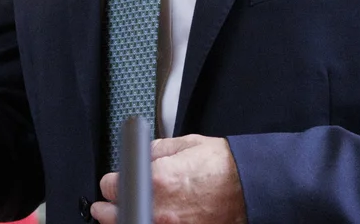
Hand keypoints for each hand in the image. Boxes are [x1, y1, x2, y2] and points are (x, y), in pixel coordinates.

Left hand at [92, 135, 245, 223]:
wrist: (252, 188)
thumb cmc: (225, 167)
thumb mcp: (186, 144)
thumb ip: (156, 150)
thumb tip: (139, 156)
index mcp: (157, 180)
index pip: (111, 186)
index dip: (110, 183)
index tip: (111, 184)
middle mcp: (161, 209)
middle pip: (113, 215)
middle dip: (108, 208)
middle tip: (107, 206)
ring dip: (124, 221)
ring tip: (125, 216)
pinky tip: (151, 220)